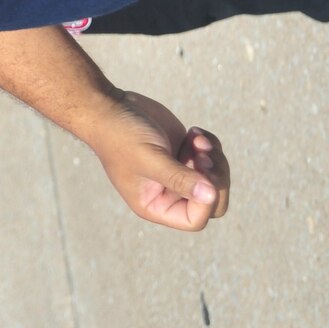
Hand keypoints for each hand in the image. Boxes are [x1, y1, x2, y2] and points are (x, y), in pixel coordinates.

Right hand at [87, 91, 229, 230]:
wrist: (111, 108)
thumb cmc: (121, 136)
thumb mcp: (149, 158)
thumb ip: (179, 179)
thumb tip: (210, 195)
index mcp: (154, 205)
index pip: (194, 219)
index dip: (205, 201)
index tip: (201, 169)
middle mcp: (168, 194)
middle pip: (212, 203)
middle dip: (216, 178)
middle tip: (203, 154)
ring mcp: (179, 174)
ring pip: (217, 180)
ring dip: (214, 157)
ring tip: (196, 137)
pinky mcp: (185, 155)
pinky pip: (214, 158)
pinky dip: (211, 144)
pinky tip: (194, 131)